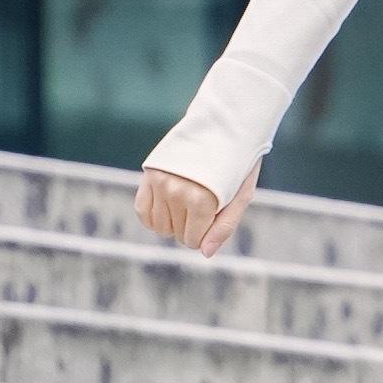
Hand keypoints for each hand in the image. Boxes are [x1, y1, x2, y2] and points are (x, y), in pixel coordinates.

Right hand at [137, 163, 257, 257]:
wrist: (223, 128)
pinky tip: (168, 209)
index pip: (194, 241)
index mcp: (202, 201)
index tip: (215, 218)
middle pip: (177, 235)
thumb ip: (224, 227)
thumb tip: (204, 253)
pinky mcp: (149, 176)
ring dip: (175, 222)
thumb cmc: (237, 166)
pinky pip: (142, 211)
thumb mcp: (240, 197)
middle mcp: (176, 192)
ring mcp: (159, 183)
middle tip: (206, 205)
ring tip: (190, 203)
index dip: (206, 234)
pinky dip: (153, 218)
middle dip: (193, 227)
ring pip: (159, 227)